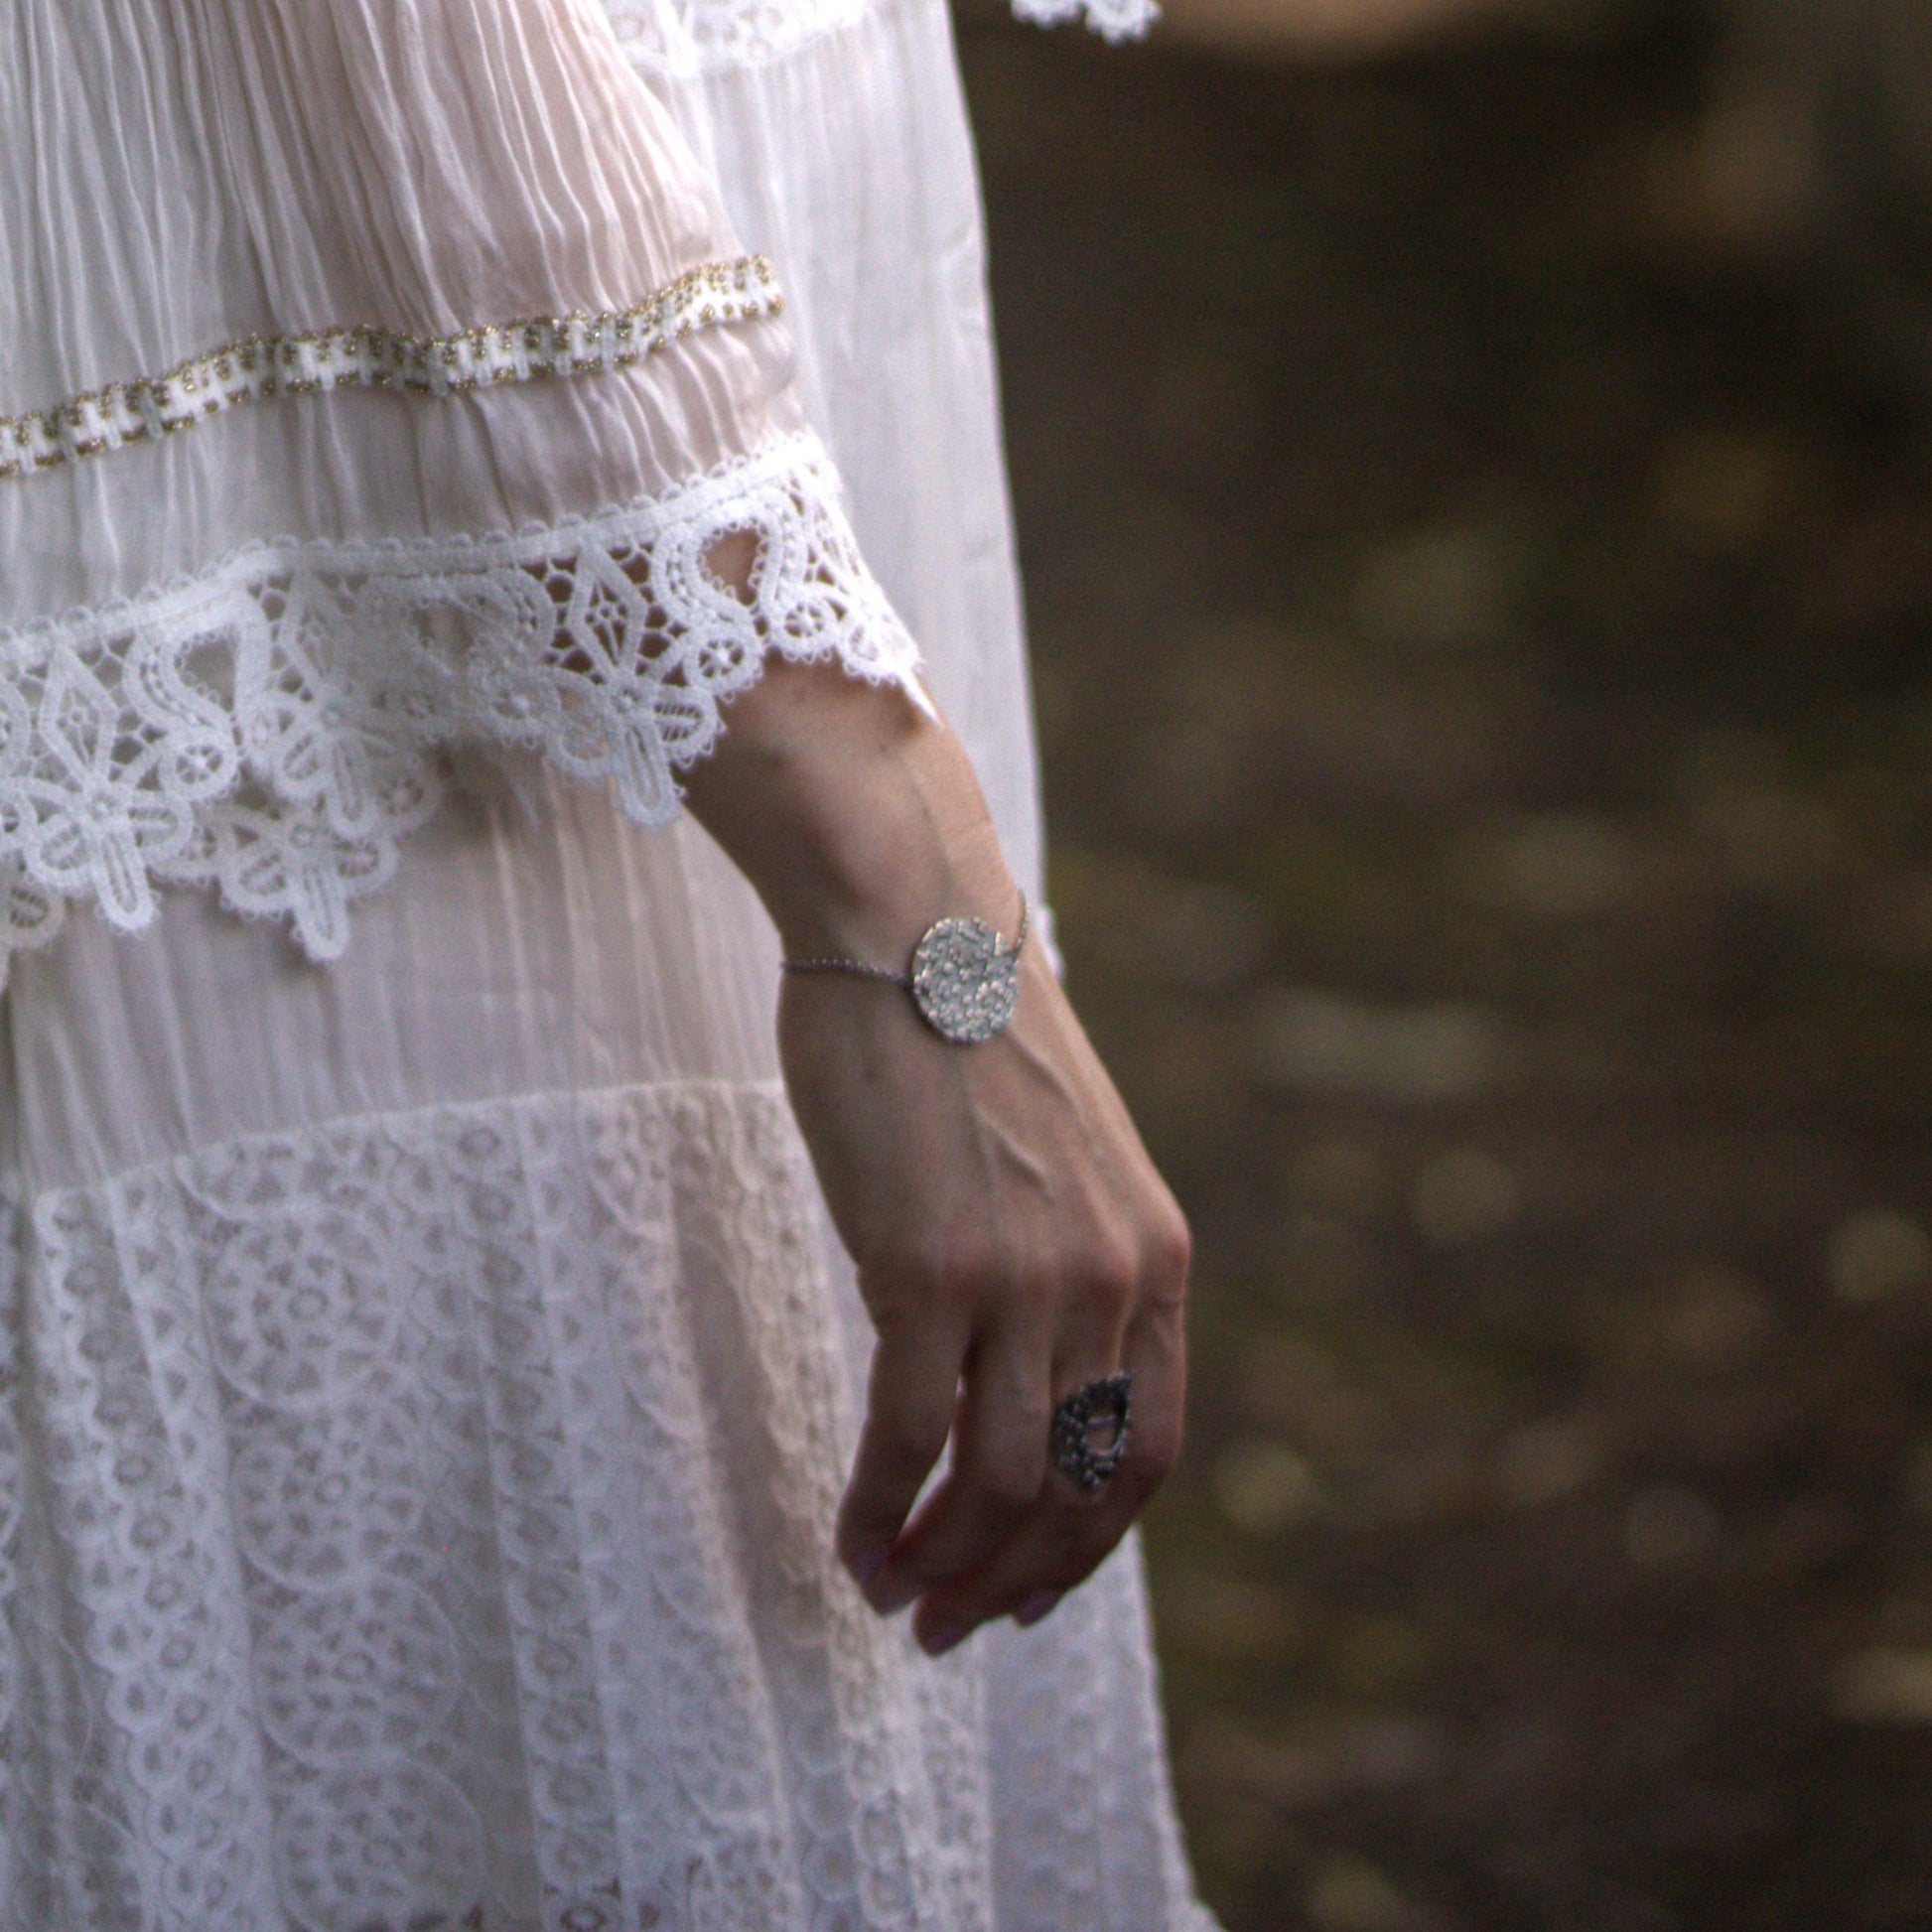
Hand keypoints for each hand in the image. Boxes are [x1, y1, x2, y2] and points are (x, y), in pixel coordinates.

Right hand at [780, 906, 1189, 1653]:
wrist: (910, 925)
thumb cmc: (965, 1037)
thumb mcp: (1060, 1161)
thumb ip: (1065, 1264)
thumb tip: (1015, 1375)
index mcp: (1155, 1255)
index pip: (1150, 1452)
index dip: (1092, 1546)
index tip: (1030, 1590)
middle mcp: (1109, 1278)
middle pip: (1081, 1489)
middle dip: (1016, 1580)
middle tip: (948, 1627)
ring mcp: (1026, 1276)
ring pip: (1001, 1480)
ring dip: (946, 1564)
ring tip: (893, 1598)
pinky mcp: (932, 1267)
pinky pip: (910, 1436)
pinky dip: (879, 1510)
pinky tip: (849, 1540)